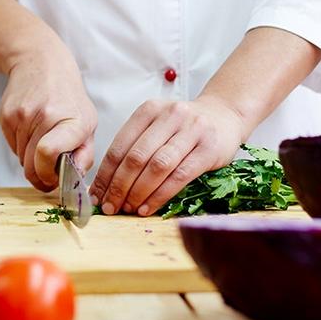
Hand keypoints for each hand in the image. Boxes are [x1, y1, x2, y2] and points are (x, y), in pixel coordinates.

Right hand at [0, 46, 96, 191]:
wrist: (40, 63)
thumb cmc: (67, 97)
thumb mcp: (88, 122)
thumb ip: (85, 155)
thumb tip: (75, 182)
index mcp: (71, 121)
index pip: (48, 154)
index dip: (48, 174)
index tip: (54, 179)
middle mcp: (44, 116)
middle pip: (31, 165)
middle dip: (39, 176)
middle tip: (48, 172)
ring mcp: (21, 116)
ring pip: (21, 159)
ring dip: (31, 160)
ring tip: (42, 141)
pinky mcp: (6, 116)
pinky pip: (12, 147)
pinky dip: (21, 147)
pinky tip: (31, 131)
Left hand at [91, 96, 246, 215]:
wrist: (224, 116)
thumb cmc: (183, 129)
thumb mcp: (157, 127)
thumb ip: (134, 148)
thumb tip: (105, 186)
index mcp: (149, 110)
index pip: (120, 146)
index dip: (105, 174)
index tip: (96, 196)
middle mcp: (170, 115)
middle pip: (136, 157)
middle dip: (119, 187)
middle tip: (109, 206)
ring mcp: (192, 130)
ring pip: (157, 167)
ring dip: (138, 193)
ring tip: (127, 209)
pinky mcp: (209, 149)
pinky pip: (179, 177)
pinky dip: (160, 195)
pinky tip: (148, 208)